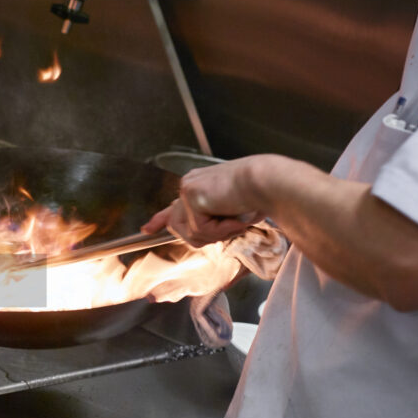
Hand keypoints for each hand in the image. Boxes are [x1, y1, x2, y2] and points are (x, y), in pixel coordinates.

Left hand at [142, 157, 263, 246]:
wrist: (270, 182)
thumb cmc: (261, 195)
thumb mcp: (232, 212)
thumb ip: (212, 220)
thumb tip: (197, 235)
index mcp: (198, 185)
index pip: (174, 206)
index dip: (160, 219)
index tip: (147, 229)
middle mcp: (189, 185)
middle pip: (180, 228)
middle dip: (207, 235)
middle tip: (233, 223)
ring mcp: (188, 190)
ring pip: (191, 233)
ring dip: (217, 233)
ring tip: (236, 217)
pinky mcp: (191, 197)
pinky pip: (201, 230)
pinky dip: (222, 229)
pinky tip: (233, 213)